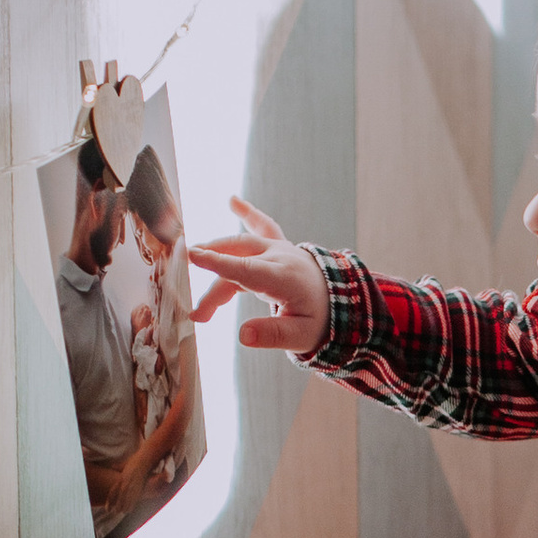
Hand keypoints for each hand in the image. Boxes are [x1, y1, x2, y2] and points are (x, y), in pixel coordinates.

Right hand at [190, 197, 327, 354]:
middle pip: (236, 261)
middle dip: (212, 281)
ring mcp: (278, 248)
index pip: (246, 269)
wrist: (343, 303)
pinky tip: (233, 200)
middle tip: (197, 312)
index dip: (219, 263)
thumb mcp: (301, 337)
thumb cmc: (319, 321)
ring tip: (197, 284)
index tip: (193, 256)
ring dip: (215, 259)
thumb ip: (272, 335)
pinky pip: (261, 225)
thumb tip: (242, 336)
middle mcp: (279, 257)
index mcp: (284, 278)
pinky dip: (248, 213)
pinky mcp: (278, 246)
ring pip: (238, 247)